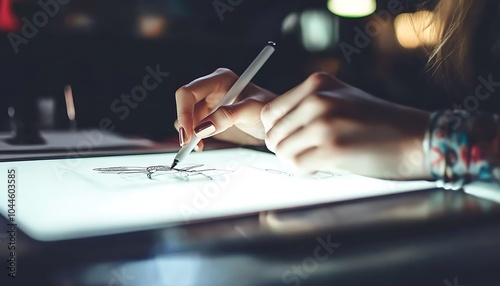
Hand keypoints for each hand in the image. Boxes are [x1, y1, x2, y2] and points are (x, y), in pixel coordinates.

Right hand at [175, 68, 276, 148]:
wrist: (276, 122)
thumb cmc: (269, 109)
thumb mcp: (251, 111)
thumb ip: (227, 116)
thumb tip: (202, 128)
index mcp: (219, 79)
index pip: (190, 92)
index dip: (184, 112)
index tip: (189, 133)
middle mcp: (211, 88)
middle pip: (184, 103)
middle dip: (184, 123)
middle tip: (188, 144)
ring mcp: (209, 102)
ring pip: (186, 116)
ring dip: (189, 133)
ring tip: (199, 147)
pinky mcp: (209, 116)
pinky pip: (193, 126)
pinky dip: (194, 137)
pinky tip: (202, 145)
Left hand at [260, 72, 431, 179]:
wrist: (415, 137)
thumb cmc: (376, 122)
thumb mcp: (340, 98)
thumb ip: (306, 106)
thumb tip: (273, 129)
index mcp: (317, 84)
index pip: (270, 112)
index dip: (276, 131)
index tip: (291, 139)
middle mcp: (317, 100)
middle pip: (273, 134)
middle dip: (285, 149)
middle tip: (306, 153)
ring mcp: (324, 124)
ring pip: (282, 152)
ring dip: (295, 161)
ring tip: (316, 159)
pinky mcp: (332, 149)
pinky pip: (297, 166)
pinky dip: (306, 171)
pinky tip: (323, 166)